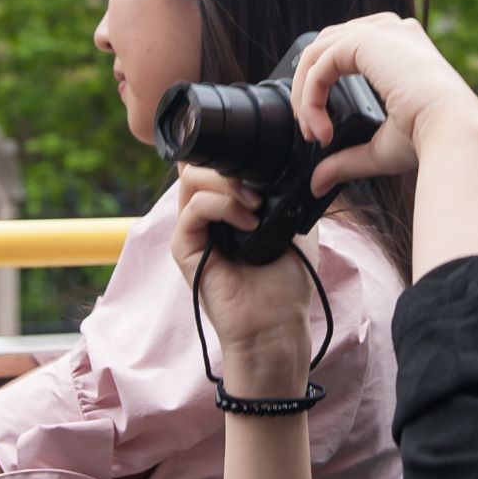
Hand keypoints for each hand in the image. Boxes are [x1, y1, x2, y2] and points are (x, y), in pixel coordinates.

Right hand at [169, 166, 316, 396]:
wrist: (277, 325)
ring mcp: (192, 232)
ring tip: (256, 206)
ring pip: (191, 180)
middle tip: (259, 188)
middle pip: (198, 166)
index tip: (262, 159)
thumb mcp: (294, 225)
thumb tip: (285, 161)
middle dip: (229, 165)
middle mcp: (206, 217)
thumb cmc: (287, 282)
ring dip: (227, 184)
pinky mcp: (183, 249)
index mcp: (227, 209)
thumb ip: (283, 193)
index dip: (231, 153)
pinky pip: (193, 210)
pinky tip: (249, 223)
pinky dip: (223, 206)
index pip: (213, 165)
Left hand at [289, 14, 477, 195]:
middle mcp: (393, 32)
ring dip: (305, 94)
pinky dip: (311, 96)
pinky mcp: (368, 40)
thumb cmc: (432, 139)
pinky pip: (321, 61)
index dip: (323, 86)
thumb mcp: (380, 148)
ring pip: (318, 51)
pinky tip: (320, 126)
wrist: (453, 131)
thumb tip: (319, 182)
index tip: (322, 131)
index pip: (347, 50)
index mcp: (403, 47)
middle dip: (309, 89)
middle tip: (310, 130)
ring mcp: (382, 31)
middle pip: (327, 46)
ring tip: (312, 130)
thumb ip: (347, 158)